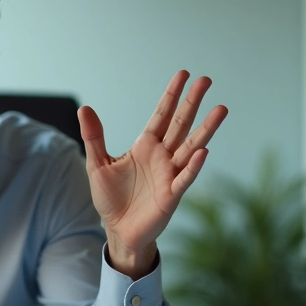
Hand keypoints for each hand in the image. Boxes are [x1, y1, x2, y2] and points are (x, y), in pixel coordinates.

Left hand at [78, 71, 226, 277]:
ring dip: (205, 129)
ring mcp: (170, 174)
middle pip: (180, 124)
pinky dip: (193, 166)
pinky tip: (203, 151)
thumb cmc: (111, 198)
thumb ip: (94, 136)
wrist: (118, 230)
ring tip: (220, 109)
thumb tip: (85, 108)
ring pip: (191, 147)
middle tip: (206, 80)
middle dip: (192, 103)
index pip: (161, 115)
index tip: (184, 74)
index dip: (172, 95)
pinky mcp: (171, 194)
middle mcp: (162, 156)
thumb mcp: (97, 164)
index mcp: (145, 146)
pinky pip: (185, 177)